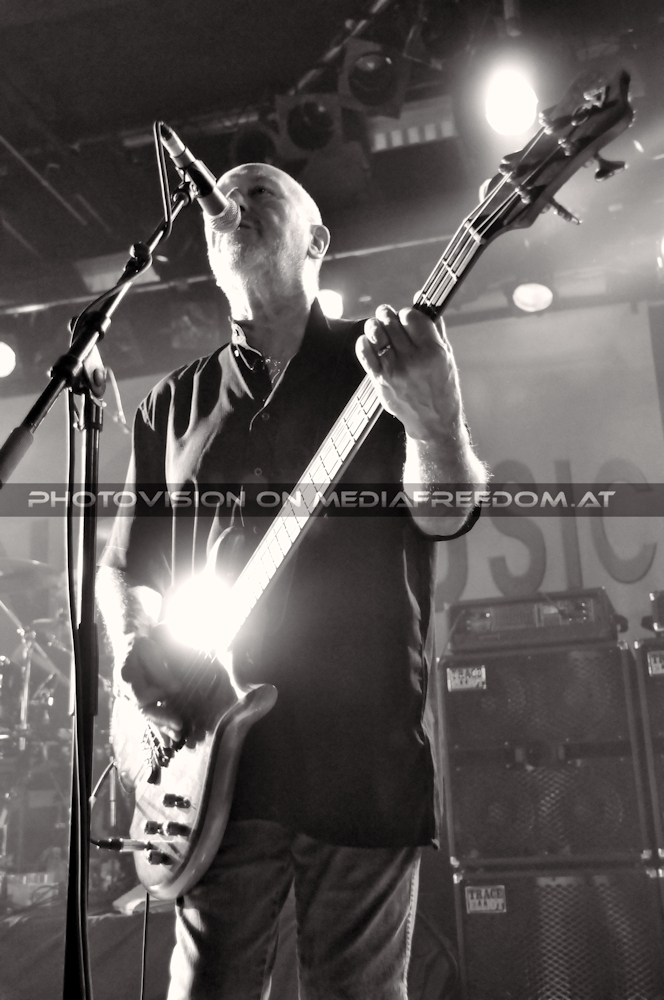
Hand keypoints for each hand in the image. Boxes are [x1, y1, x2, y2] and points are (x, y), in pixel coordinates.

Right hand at [121, 634, 183, 741]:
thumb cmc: (141, 644)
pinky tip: (168, 741)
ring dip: (162, 728)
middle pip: (144, 711)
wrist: (129, 642)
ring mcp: (129, 699)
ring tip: (177, 739)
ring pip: (146, 717)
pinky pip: (148, 717)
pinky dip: (159, 728)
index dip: (159, 697)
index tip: (177, 690)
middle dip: (162, 720)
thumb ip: (159, 669)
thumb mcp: (149, 649)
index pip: (141, 697)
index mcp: (126, 679)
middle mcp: (125, 692)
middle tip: (180, 727)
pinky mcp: (137, 702)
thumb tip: (175, 689)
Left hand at [355, 304, 463, 442]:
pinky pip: (364, 353)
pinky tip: (369, 342)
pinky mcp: (380, 381)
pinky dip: (364, 343)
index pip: (411, 316)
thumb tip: (421, 298)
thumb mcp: (446, 355)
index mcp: (434, 351)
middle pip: (391, 321)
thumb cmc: (442, 387)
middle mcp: (413, 360)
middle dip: (388, 315)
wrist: (433, 421)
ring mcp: (394, 371)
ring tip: (378, 327)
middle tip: (387, 316)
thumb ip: (433, 326)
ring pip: (375, 333)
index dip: (407, 313)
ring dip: (375, 326)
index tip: (408, 318)